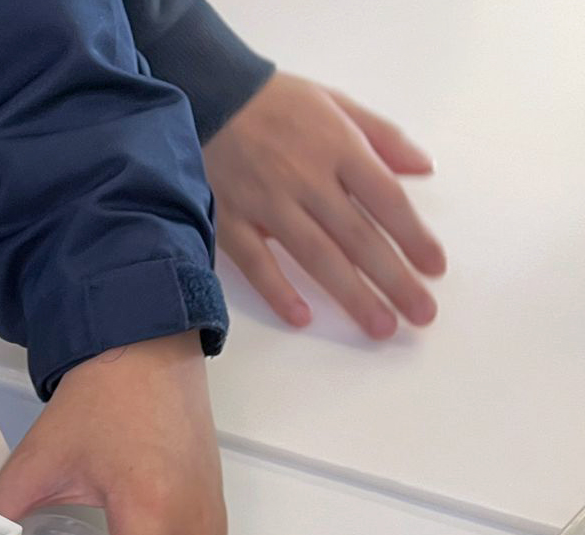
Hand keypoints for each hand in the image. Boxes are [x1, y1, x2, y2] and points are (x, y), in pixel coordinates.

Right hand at [204, 72, 445, 337]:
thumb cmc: (278, 103)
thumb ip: (383, 136)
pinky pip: (256, 263)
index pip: (387, 200)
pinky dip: (278, 291)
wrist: (209, 97)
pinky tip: (301, 318)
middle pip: (359, 237)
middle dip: (394, 279)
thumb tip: (423, 169)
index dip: (413, 237)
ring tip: (380, 327)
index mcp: (339, 148)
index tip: (435, 270)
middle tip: (421, 315)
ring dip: (351, 295)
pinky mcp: (231, 220)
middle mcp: (307, 179)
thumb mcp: (338, 103)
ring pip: (316, 256)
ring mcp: (267, 204)